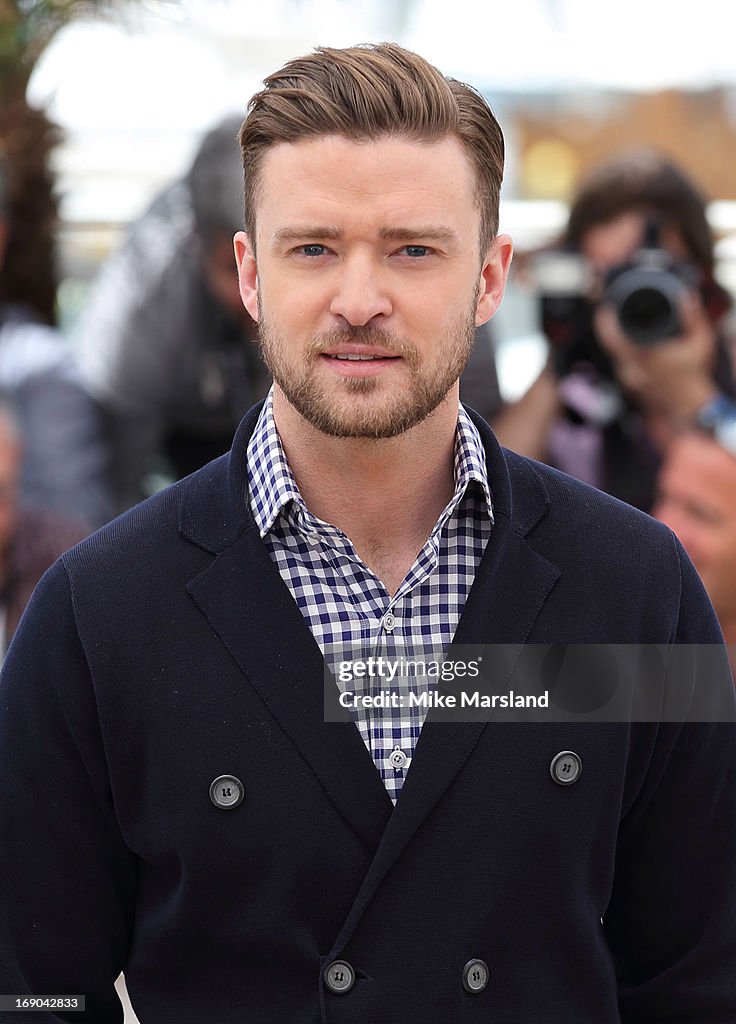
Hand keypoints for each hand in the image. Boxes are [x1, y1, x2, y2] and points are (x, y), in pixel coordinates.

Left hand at [593, 289, 718, 423]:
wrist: (688, 406)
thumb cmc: (694, 375)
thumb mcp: (700, 343)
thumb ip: (693, 318)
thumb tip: (686, 297)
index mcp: (644, 356)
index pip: (613, 337)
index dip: (605, 321)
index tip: (605, 307)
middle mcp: (631, 368)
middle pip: (609, 343)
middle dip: (607, 326)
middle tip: (608, 311)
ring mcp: (628, 378)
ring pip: (613, 353)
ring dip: (616, 339)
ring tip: (621, 324)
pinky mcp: (629, 383)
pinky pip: (620, 362)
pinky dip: (623, 351)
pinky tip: (634, 344)